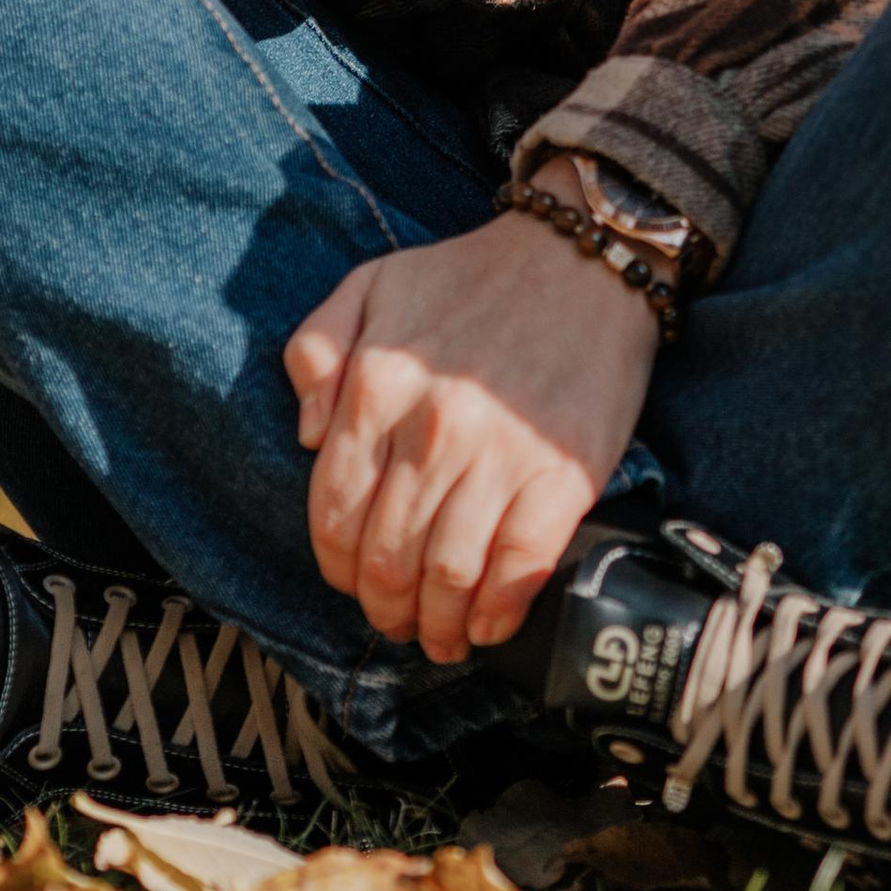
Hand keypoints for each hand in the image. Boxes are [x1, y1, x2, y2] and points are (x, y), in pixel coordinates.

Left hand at [285, 184, 657, 660]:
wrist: (583, 255)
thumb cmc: (474, 276)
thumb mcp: (372, 284)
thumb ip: (315, 350)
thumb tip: (307, 436)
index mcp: (377, 384)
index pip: (334, 513)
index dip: (338, 566)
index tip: (354, 582)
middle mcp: (431, 427)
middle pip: (388, 558)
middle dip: (385, 607)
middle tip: (398, 619)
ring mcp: (500, 454)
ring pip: (448, 577)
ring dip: (438, 625)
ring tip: (442, 635)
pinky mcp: (563, 475)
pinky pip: (519, 568)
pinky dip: (498, 613)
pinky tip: (490, 624)